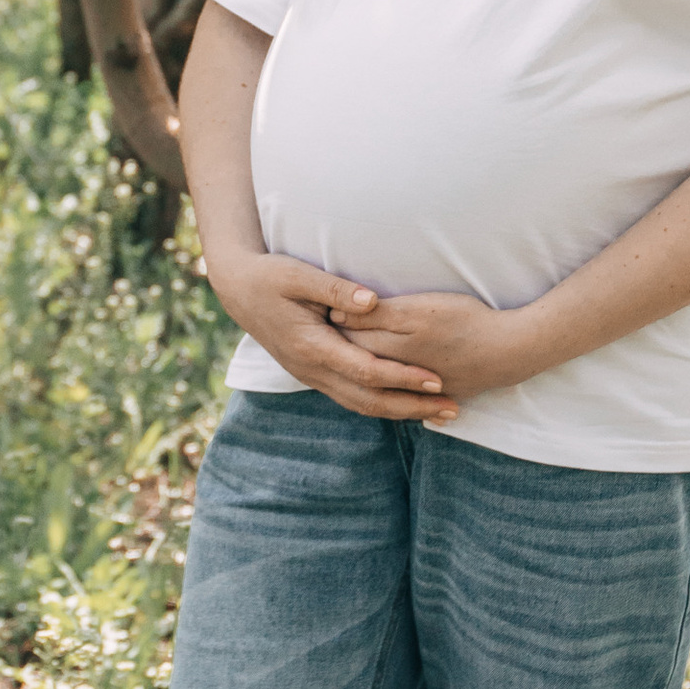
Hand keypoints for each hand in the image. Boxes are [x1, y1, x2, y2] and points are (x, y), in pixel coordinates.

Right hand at [211, 253, 464, 422]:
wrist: (237, 291)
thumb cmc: (269, 277)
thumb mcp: (299, 275)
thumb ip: (336, 290)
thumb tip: (372, 302)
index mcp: (312, 346)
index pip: (367, 371)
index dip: (403, 377)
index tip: (436, 378)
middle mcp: (312, 369)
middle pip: (369, 400)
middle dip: (413, 406)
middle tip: (452, 408)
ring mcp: (312, 376)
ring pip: (361, 405)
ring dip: (401, 411)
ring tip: (439, 413)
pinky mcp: (314, 374)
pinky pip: (352, 399)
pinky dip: (382, 405)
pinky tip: (407, 405)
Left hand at [343, 289, 535, 405]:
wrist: (511, 350)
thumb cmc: (465, 321)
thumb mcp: (419, 310)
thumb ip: (378, 315)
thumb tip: (339, 316)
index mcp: (394, 351)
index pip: (350, 343)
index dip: (337, 329)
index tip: (325, 316)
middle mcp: (403, 375)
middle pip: (364, 364)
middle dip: (346, 351)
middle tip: (332, 334)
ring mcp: (422, 389)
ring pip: (384, 384)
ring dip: (368, 373)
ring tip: (356, 355)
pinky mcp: (440, 395)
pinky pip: (408, 397)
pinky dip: (393, 393)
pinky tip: (385, 387)